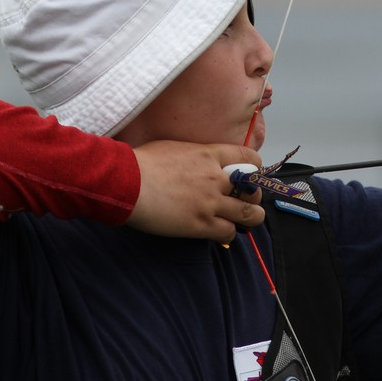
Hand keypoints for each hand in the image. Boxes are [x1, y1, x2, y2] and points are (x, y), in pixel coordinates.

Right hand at [128, 141, 265, 242]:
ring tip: (242, 221)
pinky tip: (218, 232)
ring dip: (249, 219)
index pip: (248, 156)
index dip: (255, 168)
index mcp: (209, 154)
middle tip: (244, 202)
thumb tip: (195, 159)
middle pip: (253, 189)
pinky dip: (227, 234)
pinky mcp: (200, 224)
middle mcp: (215, 178)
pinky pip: (228, 232)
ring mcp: (210, 202)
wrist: (126, 183)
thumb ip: (193, 154)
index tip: (249, 176)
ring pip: (249, 214)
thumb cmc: (141, 162)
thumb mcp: (173, 146)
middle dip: (253, 197)